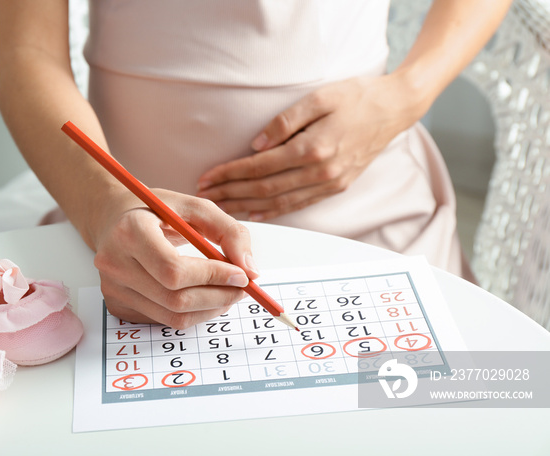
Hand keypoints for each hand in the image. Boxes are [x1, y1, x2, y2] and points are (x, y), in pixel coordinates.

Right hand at [91, 189, 259, 328]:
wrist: (113, 219)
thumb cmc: (157, 211)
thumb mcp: (196, 208)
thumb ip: (230, 232)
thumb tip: (250, 270)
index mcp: (130, 231)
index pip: (174, 270)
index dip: (213, 277)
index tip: (241, 275)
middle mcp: (114, 262)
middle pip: (175, 298)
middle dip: (219, 297)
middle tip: (242, 287)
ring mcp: (112, 288)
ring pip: (173, 316)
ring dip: (210, 308)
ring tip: (226, 291)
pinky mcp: (116, 306)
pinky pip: (164, 321)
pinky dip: (192, 313)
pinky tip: (200, 294)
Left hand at [196, 75, 420, 220]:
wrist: (394, 109)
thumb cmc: (356, 97)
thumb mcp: (319, 98)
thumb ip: (285, 121)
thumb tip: (256, 145)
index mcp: (313, 148)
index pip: (260, 167)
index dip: (230, 174)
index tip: (207, 177)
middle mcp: (320, 171)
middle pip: (265, 189)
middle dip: (231, 194)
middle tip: (205, 196)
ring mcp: (329, 183)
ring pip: (279, 202)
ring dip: (247, 207)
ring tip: (221, 209)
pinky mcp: (335, 187)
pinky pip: (299, 205)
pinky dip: (274, 212)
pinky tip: (255, 215)